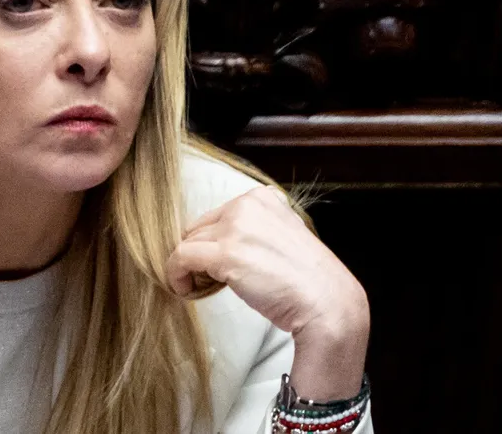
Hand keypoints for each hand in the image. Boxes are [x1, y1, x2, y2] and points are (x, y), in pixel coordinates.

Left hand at [166, 185, 368, 398]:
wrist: (326, 303)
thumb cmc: (307, 280)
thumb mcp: (284, 237)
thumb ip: (256, 230)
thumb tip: (221, 241)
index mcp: (262, 197)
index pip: (219, 216)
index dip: (214, 242)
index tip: (220, 265)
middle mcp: (246, 205)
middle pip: (200, 228)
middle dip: (201, 253)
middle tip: (209, 280)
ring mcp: (235, 228)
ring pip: (189, 243)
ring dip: (190, 267)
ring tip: (202, 287)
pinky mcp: (224, 254)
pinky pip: (180, 258)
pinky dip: (175, 275)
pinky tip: (186, 290)